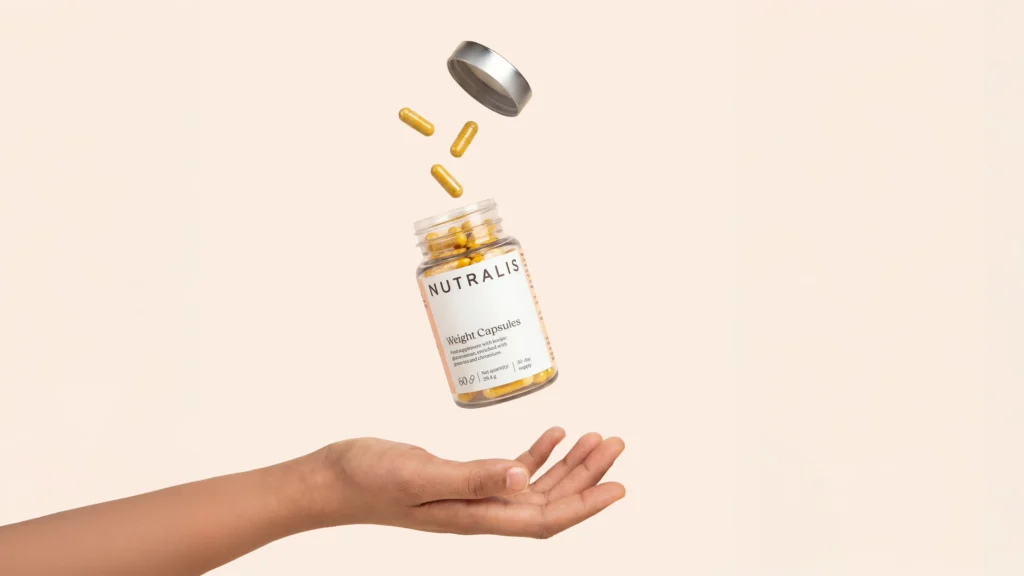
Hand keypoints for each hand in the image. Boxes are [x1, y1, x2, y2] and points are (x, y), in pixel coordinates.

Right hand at [317, 427, 625, 538]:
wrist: (331, 480)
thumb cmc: (368, 478)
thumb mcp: (421, 473)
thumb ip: (473, 477)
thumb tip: (524, 477)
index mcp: (475, 515)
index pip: (544, 518)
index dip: (585, 505)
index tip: (619, 487)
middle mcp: (480, 511)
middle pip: (549, 502)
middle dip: (587, 477)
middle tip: (615, 445)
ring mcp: (471, 497)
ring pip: (535, 487)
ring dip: (568, 465)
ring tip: (595, 438)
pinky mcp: (460, 481)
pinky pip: (511, 472)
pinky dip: (537, 454)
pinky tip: (552, 437)